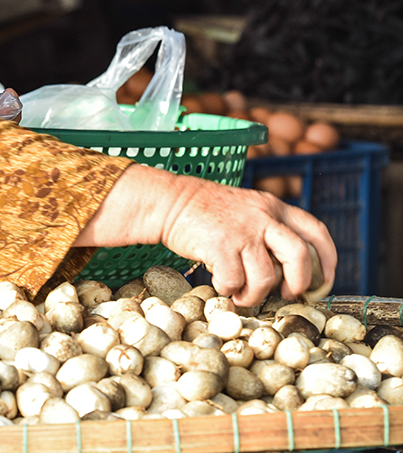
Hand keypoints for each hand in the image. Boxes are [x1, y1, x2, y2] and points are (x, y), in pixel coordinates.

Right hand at [75, 164, 335, 306]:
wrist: (167, 201)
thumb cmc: (205, 211)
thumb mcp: (246, 210)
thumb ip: (268, 229)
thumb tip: (288, 270)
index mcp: (273, 206)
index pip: (316, 232)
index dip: (328, 261)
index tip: (322, 283)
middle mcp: (263, 216)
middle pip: (300, 256)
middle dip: (297, 283)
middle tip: (284, 294)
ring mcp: (242, 230)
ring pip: (266, 276)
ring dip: (253, 293)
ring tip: (239, 293)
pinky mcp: (220, 245)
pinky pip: (235, 280)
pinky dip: (228, 288)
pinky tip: (219, 282)